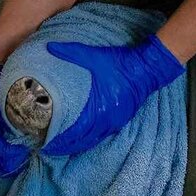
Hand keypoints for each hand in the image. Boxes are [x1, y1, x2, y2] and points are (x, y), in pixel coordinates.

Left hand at [41, 34, 184, 155]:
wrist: (147, 68)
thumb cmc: (120, 63)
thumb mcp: (94, 56)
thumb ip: (71, 52)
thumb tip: (50, 46)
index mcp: (98, 109)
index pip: (76, 132)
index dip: (61, 140)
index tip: (47, 144)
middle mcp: (107, 120)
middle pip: (83, 140)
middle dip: (66, 146)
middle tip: (50, 149)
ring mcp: (115, 121)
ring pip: (93, 139)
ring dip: (78, 144)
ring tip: (62, 147)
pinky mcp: (121, 118)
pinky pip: (102, 134)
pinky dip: (90, 139)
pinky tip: (84, 139)